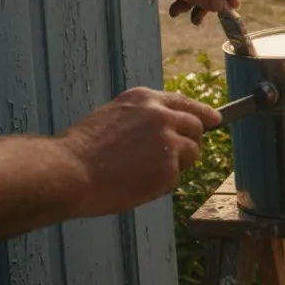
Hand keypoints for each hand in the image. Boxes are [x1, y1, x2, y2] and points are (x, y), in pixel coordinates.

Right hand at [58, 88, 220, 218]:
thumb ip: (140, 119)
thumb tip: (163, 131)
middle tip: (178, 158)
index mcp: (145, 99)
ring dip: (176, 165)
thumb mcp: (111, 117)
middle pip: (196, 127)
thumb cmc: (81, 150)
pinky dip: (161, 185)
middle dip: (191, 142)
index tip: (215, 119)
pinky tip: (136, 186)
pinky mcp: (169, 168)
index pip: (183, 103)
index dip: (201, 112)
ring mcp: (168, 141)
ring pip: (191, 153)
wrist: (68, 171)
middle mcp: (161, 115)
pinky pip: (175, 178)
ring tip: (143, 174)